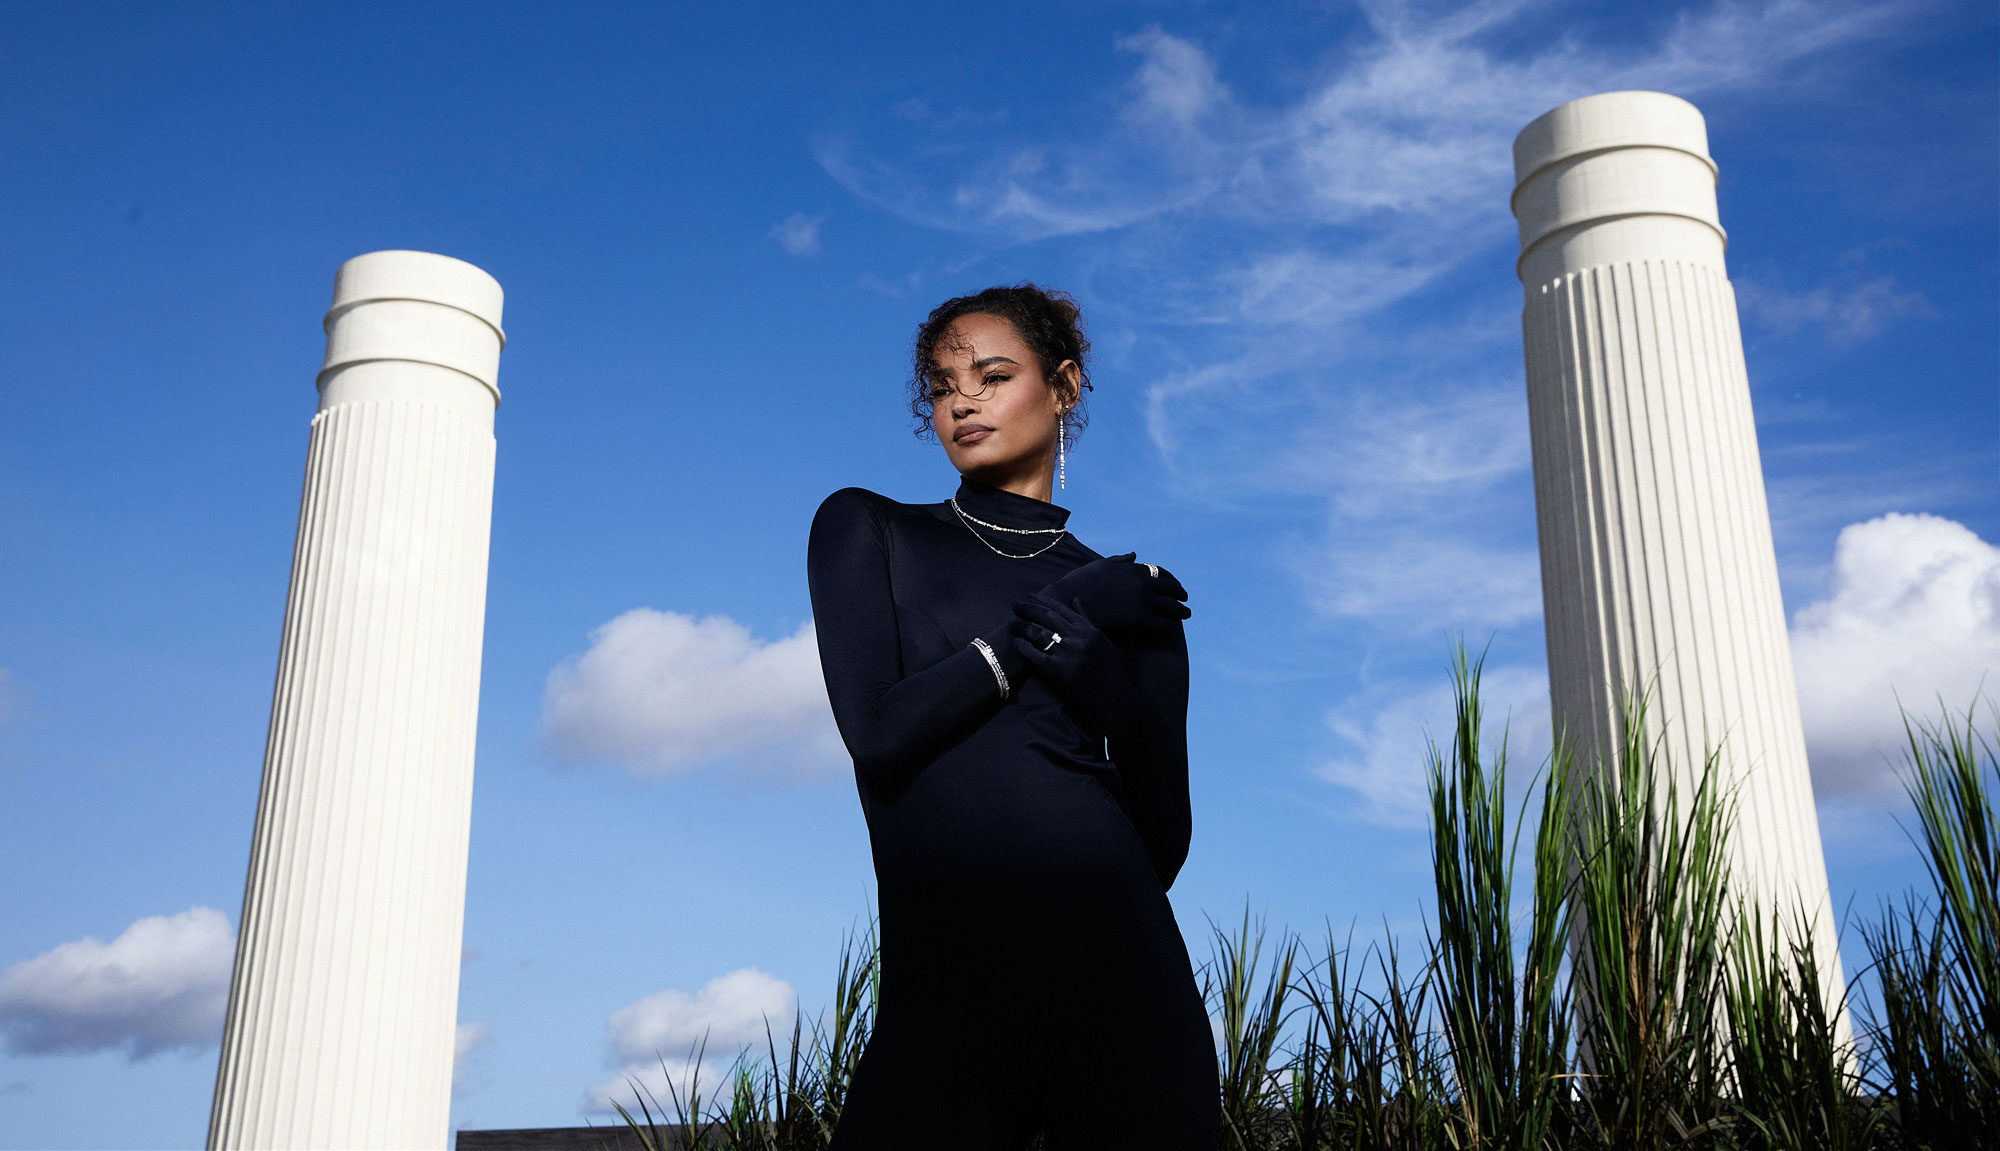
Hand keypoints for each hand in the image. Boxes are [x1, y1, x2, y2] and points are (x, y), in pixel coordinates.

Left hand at [1008, 594, 1144, 728]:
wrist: (1114, 697)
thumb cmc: (1110, 668)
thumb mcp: (1102, 638)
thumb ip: (1087, 618)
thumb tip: (1075, 598)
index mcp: (1088, 629)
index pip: (1060, 608)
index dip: (1042, 600)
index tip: (1029, 596)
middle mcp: (1077, 638)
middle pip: (1046, 617)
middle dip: (1027, 609)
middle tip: (1014, 606)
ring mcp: (1067, 654)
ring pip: (1038, 633)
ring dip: (1022, 626)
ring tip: (1012, 624)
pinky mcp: (1058, 671)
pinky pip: (1035, 655)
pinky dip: (1023, 647)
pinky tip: (1016, 642)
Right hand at [1040, 553, 1189, 634]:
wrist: (1070, 602)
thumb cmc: (1082, 582)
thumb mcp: (1101, 565)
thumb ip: (1121, 560)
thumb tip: (1134, 554)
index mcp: (1135, 570)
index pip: (1161, 573)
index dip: (1170, 579)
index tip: (1174, 585)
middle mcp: (1143, 584)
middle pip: (1171, 589)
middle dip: (1181, 594)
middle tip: (1185, 599)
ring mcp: (1144, 603)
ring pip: (1172, 606)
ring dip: (1182, 610)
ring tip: (1186, 613)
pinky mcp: (1140, 621)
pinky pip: (1163, 623)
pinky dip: (1170, 624)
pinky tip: (1172, 626)